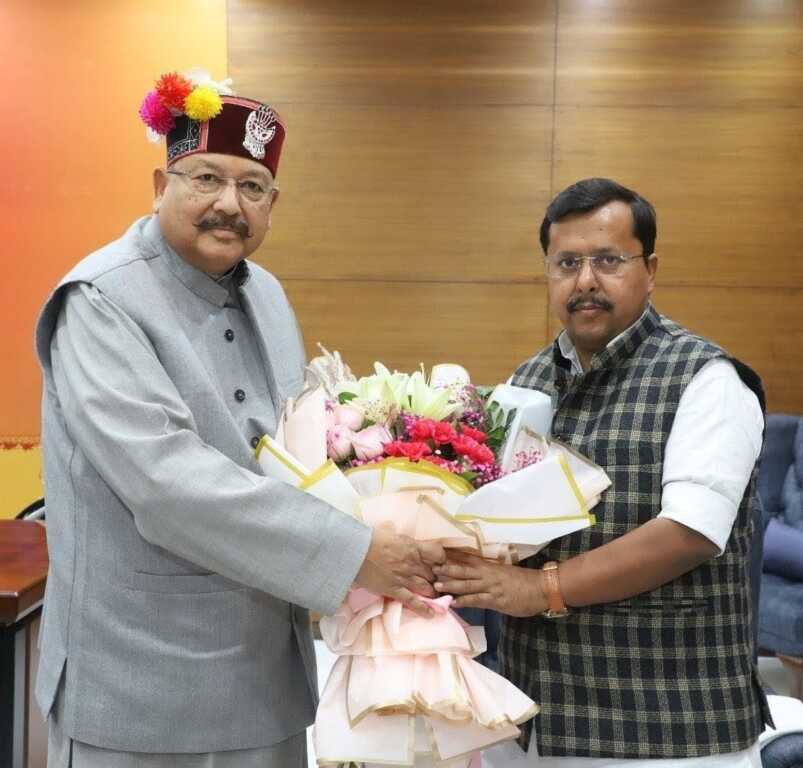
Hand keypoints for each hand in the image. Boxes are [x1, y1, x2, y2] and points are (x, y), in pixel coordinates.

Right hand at [354, 523, 445, 616]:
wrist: (356, 552)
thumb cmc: (370, 539)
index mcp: (413, 547)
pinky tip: (430, 614)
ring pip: (427, 588)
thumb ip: (395, 532)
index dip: (440, 558)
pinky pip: (412, 601)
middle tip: (436, 581)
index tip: (439, 562)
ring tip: (434, 595)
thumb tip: (392, 528)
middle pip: (433, 573)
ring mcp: (405, 578)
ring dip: (432, 592)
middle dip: (436, 577)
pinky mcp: (395, 590)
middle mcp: (413, 563)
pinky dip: (423, 608)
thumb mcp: (387, 530)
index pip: (437, 553)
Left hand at [433, 552, 547, 616]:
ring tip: (436, 585)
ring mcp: (491, 587)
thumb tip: (476, 574)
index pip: (468, 559)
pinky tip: (454, 603)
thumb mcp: (504, 573)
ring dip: (451, 585)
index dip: (452, 557)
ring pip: (467, 584)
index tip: (437, 555)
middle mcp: (488, 574)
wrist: (541, 588)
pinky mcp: (496, 600)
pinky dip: (465, 601)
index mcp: (490, 566)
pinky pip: (477, 600)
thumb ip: (490, 573)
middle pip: (463, 570)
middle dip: (446, 569)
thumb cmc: (524, 582)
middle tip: (430, 568)